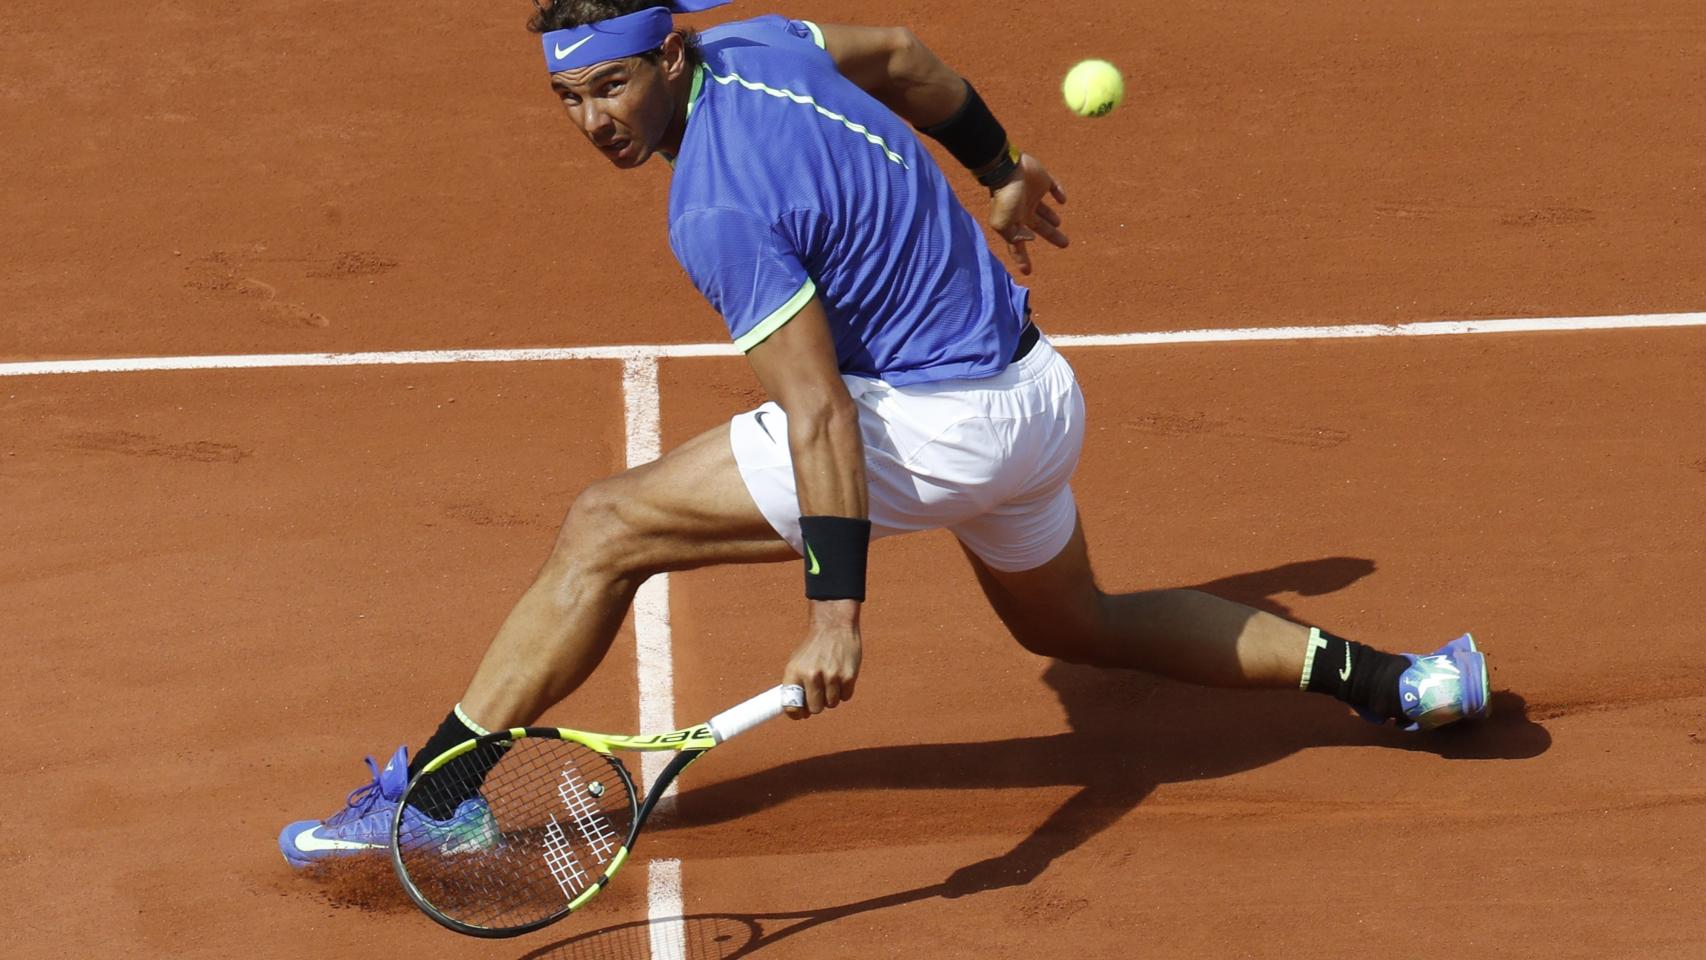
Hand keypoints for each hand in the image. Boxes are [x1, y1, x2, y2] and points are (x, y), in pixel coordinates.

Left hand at [782, 600, 861, 717]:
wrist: (834, 626)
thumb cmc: (814, 648)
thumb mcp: (797, 662)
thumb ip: (796, 686)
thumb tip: (799, 712)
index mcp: (794, 672)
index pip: (791, 706)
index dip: (796, 714)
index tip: (801, 714)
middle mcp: (811, 675)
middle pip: (815, 709)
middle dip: (817, 704)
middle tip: (820, 692)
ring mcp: (831, 676)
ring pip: (831, 704)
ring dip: (831, 697)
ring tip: (831, 680)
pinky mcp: (848, 676)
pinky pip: (845, 697)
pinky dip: (844, 691)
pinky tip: (841, 676)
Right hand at [986, 153, 1068, 275]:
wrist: (1007, 168)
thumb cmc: (1006, 198)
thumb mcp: (1005, 224)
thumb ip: (1016, 237)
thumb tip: (1030, 240)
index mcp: (1015, 222)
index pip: (1019, 245)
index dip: (1022, 259)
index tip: (1027, 272)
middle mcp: (1024, 210)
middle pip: (1040, 227)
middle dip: (1052, 236)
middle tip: (1065, 244)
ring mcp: (1033, 194)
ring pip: (1046, 210)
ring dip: (1051, 217)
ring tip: (1058, 224)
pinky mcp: (1042, 179)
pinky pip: (1053, 187)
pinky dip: (1059, 193)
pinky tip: (1062, 199)